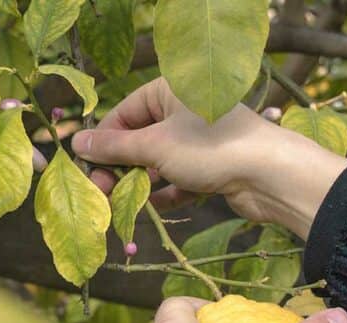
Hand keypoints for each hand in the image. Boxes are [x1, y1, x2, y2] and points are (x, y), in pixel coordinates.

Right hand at [71, 78, 346, 238]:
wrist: (271, 175)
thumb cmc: (209, 149)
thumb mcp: (153, 147)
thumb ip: (113, 147)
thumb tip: (76, 143)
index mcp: (170, 91)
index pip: (123, 113)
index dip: (103, 142)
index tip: (87, 169)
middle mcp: (184, 111)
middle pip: (139, 139)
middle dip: (120, 167)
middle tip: (102, 193)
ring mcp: (199, 140)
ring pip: (158, 161)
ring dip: (140, 183)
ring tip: (122, 205)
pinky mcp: (212, 166)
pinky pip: (179, 177)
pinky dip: (166, 191)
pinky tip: (153, 207)